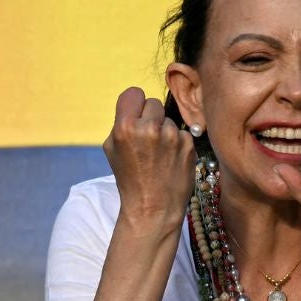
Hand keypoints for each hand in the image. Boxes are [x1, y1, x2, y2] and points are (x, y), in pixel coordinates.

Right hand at [102, 87, 193, 233]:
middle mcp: (149, 128)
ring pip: (169, 119)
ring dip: (165, 131)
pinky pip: (182, 133)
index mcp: (125, 127)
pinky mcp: (188, 145)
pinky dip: (178, 144)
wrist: (153, 207)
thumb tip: (137, 106)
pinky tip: (171, 160)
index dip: (135, 104)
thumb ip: (122, 123)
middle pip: (153, 103)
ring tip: (160, 155)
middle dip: (151, 117)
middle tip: (148, 138)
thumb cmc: (130, 179)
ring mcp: (171, 136)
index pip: (134, 93)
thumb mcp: (112, 149)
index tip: (136, 115)